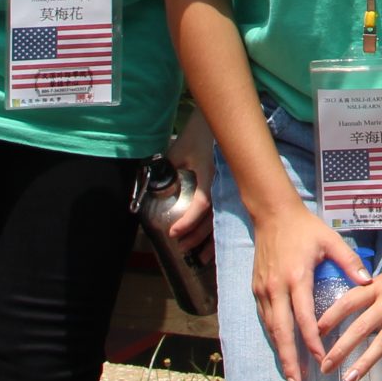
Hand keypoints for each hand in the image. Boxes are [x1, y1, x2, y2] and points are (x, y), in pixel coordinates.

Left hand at [164, 117, 216, 250]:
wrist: (218, 122)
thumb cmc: (196, 136)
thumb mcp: (178, 151)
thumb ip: (167, 170)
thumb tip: (152, 188)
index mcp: (209, 176)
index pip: (201, 205)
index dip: (188, 222)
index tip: (173, 233)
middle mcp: (221, 186)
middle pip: (212, 220)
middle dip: (196, 238)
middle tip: (181, 249)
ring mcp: (227, 189)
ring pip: (220, 221)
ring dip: (209, 241)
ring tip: (198, 258)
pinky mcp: (228, 190)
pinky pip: (224, 216)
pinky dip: (218, 233)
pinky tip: (214, 246)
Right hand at [251, 199, 367, 380]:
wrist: (272, 213)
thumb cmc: (304, 227)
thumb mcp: (330, 240)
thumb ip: (349, 261)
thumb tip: (369, 282)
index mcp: (297, 278)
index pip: (304, 319)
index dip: (312, 343)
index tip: (322, 360)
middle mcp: (277, 288)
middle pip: (281, 332)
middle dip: (289, 360)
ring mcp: (263, 290)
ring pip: (270, 328)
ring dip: (280, 352)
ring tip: (290, 374)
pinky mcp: (257, 288)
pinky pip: (265, 318)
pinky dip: (273, 336)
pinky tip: (281, 348)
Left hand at [319, 232, 381, 380]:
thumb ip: (377, 288)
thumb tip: (362, 302)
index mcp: (379, 285)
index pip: (349, 302)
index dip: (330, 317)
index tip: (315, 333)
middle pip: (361, 326)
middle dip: (341, 348)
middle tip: (326, 366)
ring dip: (366, 362)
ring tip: (351, 378)